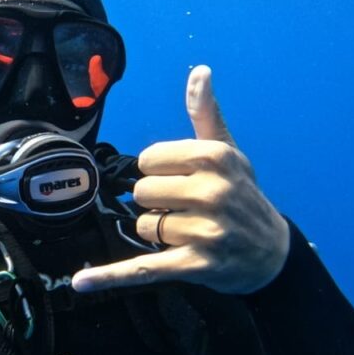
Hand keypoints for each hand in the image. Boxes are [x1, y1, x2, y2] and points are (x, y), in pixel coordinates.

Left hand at [73, 65, 288, 294]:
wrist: (272, 253)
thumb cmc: (243, 196)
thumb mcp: (229, 153)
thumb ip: (205, 114)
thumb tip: (199, 71)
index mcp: (216, 158)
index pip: (149, 160)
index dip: (159, 172)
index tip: (183, 181)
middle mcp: (214, 192)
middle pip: (142, 192)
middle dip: (157, 203)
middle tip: (187, 210)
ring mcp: (206, 231)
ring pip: (143, 226)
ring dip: (157, 233)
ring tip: (188, 234)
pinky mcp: (195, 265)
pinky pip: (142, 267)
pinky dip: (110, 277)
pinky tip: (81, 282)